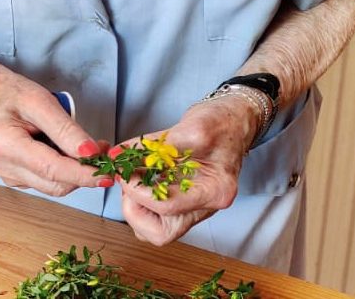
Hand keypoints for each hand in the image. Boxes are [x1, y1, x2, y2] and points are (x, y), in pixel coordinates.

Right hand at [0, 66, 110, 196]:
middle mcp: (1, 166)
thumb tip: (91, 153)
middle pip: (54, 183)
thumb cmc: (14, 94)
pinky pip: (46, 182)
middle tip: (102, 150)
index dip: (81, 174)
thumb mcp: (42, 101)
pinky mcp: (13, 179)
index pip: (50, 168)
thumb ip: (66, 129)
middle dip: (83, 173)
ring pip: (52, 186)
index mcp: (4, 144)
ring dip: (75, 172)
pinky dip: (63, 171)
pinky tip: (66, 151)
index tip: (107, 174)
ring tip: (87, 148)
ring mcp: (6, 176)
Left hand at [118, 96, 257, 244]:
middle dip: (134, 208)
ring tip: (134, 177)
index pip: (167, 207)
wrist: (235, 121)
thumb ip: (155, 144)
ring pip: (155, 230)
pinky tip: (139, 177)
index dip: (137, 191)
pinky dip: (140, 201)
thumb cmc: (221, 122)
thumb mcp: (192, 127)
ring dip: (136, 208)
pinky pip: (156, 216)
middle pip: (160, 233)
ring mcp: (194, 207)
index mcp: (215, 191)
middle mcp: (205, 207)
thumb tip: (120, 154)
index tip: (124, 172)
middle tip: (128, 179)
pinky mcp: (184, 201)